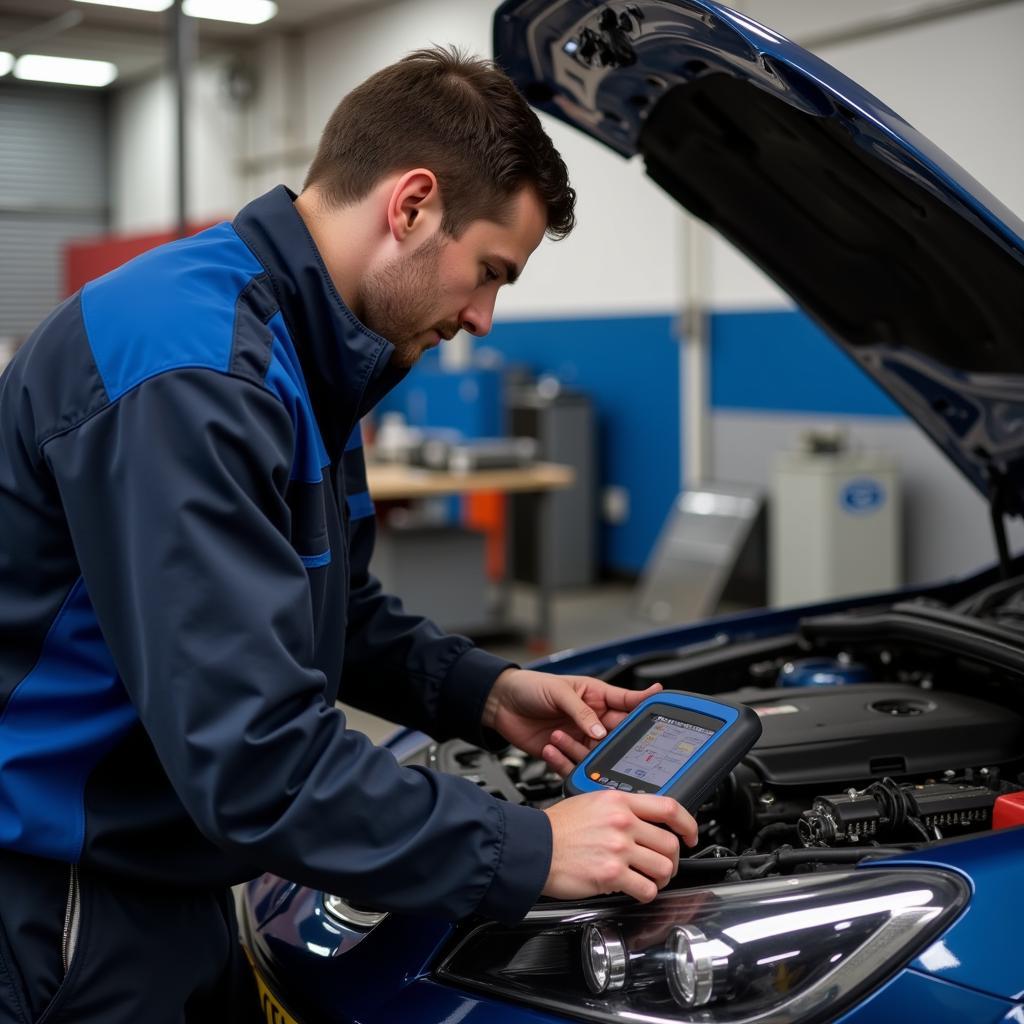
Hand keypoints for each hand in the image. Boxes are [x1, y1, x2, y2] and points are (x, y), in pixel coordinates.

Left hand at [482, 668, 661, 763]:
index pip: (629, 703)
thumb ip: (582, 713)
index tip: (664, 714)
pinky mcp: (563, 754)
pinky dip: (564, 762)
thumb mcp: (560, 692)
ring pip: (597, 755)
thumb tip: (602, 732)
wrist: (500, 702)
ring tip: (562, 738)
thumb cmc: (530, 687)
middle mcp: (593, 720)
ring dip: (583, 752)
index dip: (647, 707)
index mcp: (598, 697)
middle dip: (619, 743)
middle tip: (613, 747)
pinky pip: (573, 766)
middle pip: (618, 736)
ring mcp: (579, 738)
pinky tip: (552, 748)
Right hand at [542, 791, 697, 902]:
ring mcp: (618, 848)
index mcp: (619, 801)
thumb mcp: (591, 802)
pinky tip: (637, 891)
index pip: (670, 807)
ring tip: (651, 880)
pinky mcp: (612, 874)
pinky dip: (647, 894)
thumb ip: (620, 809)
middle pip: (670, 843)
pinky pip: (646, 889)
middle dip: (673, 859)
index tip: (690, 835)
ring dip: (662, 879)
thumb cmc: (557, 827)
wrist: (535, 847)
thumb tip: (643, 821)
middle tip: (664, 865)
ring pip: (663, 868)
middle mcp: (622, 822)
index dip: (688, 824)